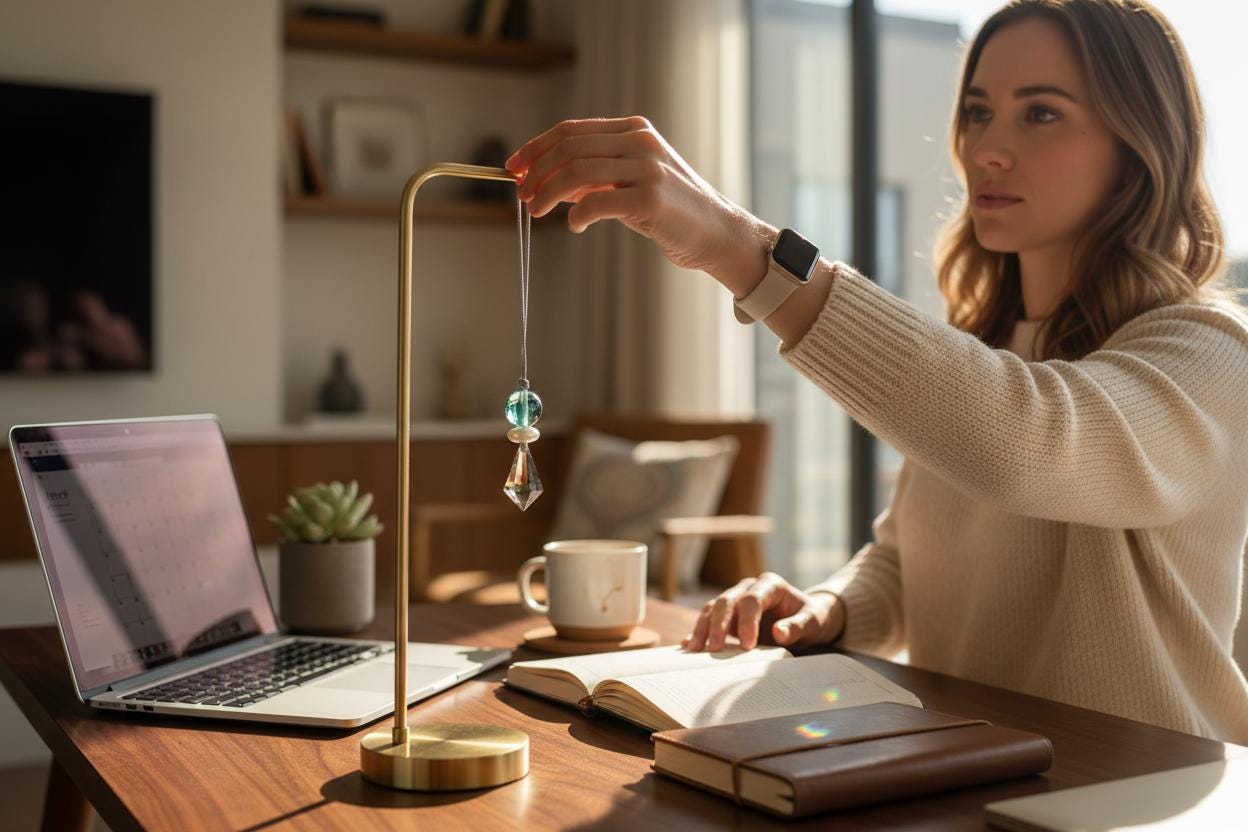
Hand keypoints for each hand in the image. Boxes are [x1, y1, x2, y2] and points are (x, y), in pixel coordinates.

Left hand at [505, 116, 767, 279]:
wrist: (716, 233)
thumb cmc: (670, 212)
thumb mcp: (629, 185)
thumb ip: (594, 179)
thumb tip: (547, 182)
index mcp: (633, 130)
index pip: (571, 131)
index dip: (536, 148)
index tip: (514, 168)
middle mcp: (641, 141)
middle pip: (569, 148)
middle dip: (537, 172)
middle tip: (522, 197)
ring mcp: (648, 167)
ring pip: (577, 171)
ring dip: (548, 193)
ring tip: (537, 212)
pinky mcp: (652, 197)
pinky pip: (597, 202)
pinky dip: (576, 215)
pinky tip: (574, 226)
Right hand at [682, 572, 844, 651]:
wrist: (808, 618)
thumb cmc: (813, 618)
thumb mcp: (814, 622)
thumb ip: (798, 626)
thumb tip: (779, 632)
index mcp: (770, 585)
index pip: (752, 600)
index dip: (747, 621)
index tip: (748, 646)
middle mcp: (749, 588)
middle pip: (727, 601)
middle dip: (718, 625)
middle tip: (715, 649)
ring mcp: (736, 600)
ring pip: (713, 609)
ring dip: (703, 628)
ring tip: (694, 649)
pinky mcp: (729, 615)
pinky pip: (709, 620)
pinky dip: (699, 631)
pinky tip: (687, 644)